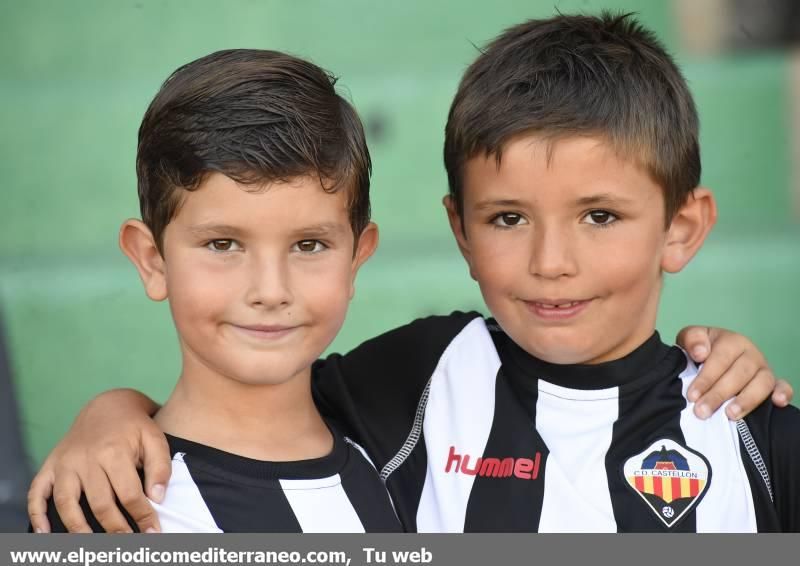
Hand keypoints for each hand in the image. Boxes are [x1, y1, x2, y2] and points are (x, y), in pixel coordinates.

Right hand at [28, 389, 169, 532]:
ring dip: (77, 527)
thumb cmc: (135, 426)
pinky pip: (37, 492)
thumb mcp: (155, 438)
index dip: (142, 516)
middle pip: (99, 503)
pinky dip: (37, 514)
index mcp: (114, 452)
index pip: (129, 494)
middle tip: (127, 543)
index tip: (152, 532)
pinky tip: (44, 533)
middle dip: (115, 528)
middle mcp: (86, 459)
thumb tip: (157, 497)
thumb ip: (160, 467)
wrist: (108, 405)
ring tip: (90, 544)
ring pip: (67, 502)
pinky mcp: (51, 465)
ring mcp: (65, 463)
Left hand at [676, 326, 792, 419]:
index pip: (720, 360)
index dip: (706, 379)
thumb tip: (701, 353)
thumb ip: (691, 339)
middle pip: (739, 374)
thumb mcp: (689, 338)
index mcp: (731, 341)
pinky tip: (777, 403)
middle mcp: (750, 354)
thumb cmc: (700, 349)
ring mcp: (763, 368)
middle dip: (719, 395)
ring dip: (747, 400)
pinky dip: (783, 393)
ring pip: (762, 383)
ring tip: (729, 414)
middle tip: (702, 411)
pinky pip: (783, 386)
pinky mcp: (773, 382)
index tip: (692, 396)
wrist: (711, 355)